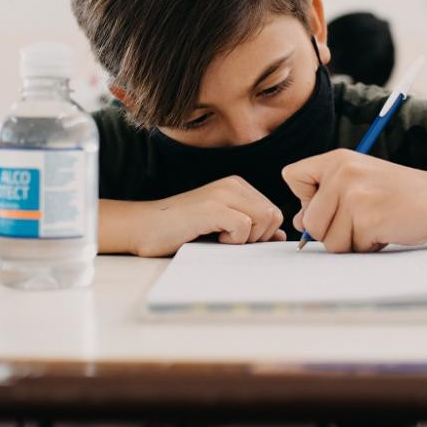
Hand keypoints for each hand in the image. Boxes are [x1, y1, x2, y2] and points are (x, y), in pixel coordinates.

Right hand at [130, 176, 285, 256]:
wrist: (144, 227)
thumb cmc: (181, 231)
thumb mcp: (223, 228)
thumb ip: (252, 230)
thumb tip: (282, 236)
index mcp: (238, 186)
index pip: (273, 212)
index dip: (262, 234)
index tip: (238, 241)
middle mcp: (233, 184)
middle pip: (274, 215)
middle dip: (258, 236)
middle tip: (230, 241)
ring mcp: (223, 194)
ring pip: (265, 219)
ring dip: (246, 238)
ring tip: (220, 237)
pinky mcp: (213, 207)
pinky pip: (245, 227)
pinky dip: (234, 240)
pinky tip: (213, 237)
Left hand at [281, 149, 426, 252]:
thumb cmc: (401, 194)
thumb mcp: (359, 183)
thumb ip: (327, 199)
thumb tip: (299, 224)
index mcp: (336, 159)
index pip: (291, 177)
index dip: (305, 199)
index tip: (330, 203)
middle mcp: (341, 172)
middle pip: (309, 221)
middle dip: (332, 231)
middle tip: (362, 219)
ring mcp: (353, 194)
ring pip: (327, 240)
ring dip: (351, 242)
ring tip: (375, 223)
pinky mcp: (366, 217)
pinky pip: (352, 248)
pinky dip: (368, 247)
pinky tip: (386, 229)